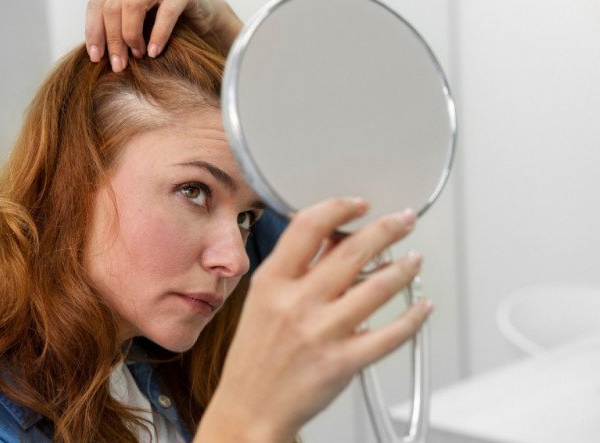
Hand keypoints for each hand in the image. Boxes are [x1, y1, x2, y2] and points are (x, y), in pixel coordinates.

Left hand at [85, 0, 240, 71]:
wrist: (203, 12)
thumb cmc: (165, 19)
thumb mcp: (137, 21)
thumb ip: (116, 26)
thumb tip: (95, 51)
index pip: (98, 4)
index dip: (94, 30)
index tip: (95, 56)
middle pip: (112, 7)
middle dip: (113, 40)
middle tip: (117, 65)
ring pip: (132, 7)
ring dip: (131, 36)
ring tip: (137, 56)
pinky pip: (165, 14)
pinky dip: (158, 35)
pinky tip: (154, 53)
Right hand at [196, 198, 433, 441]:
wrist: (250, 409)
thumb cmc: (255, 358)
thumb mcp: (262, 302)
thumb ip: (295, 270)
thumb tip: (332, 239)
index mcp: (272, 282)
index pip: (308, 227)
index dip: (340, 208)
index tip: (358, 204)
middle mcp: (297, 303)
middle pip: (352, 251)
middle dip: (387, 228)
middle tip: (403, 221)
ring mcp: (321, 332)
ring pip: (378, 287)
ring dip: (404, 268)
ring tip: (413, 259)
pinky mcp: (343, 362)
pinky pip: (390, 334)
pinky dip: (413, 317)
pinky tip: (420, 306)